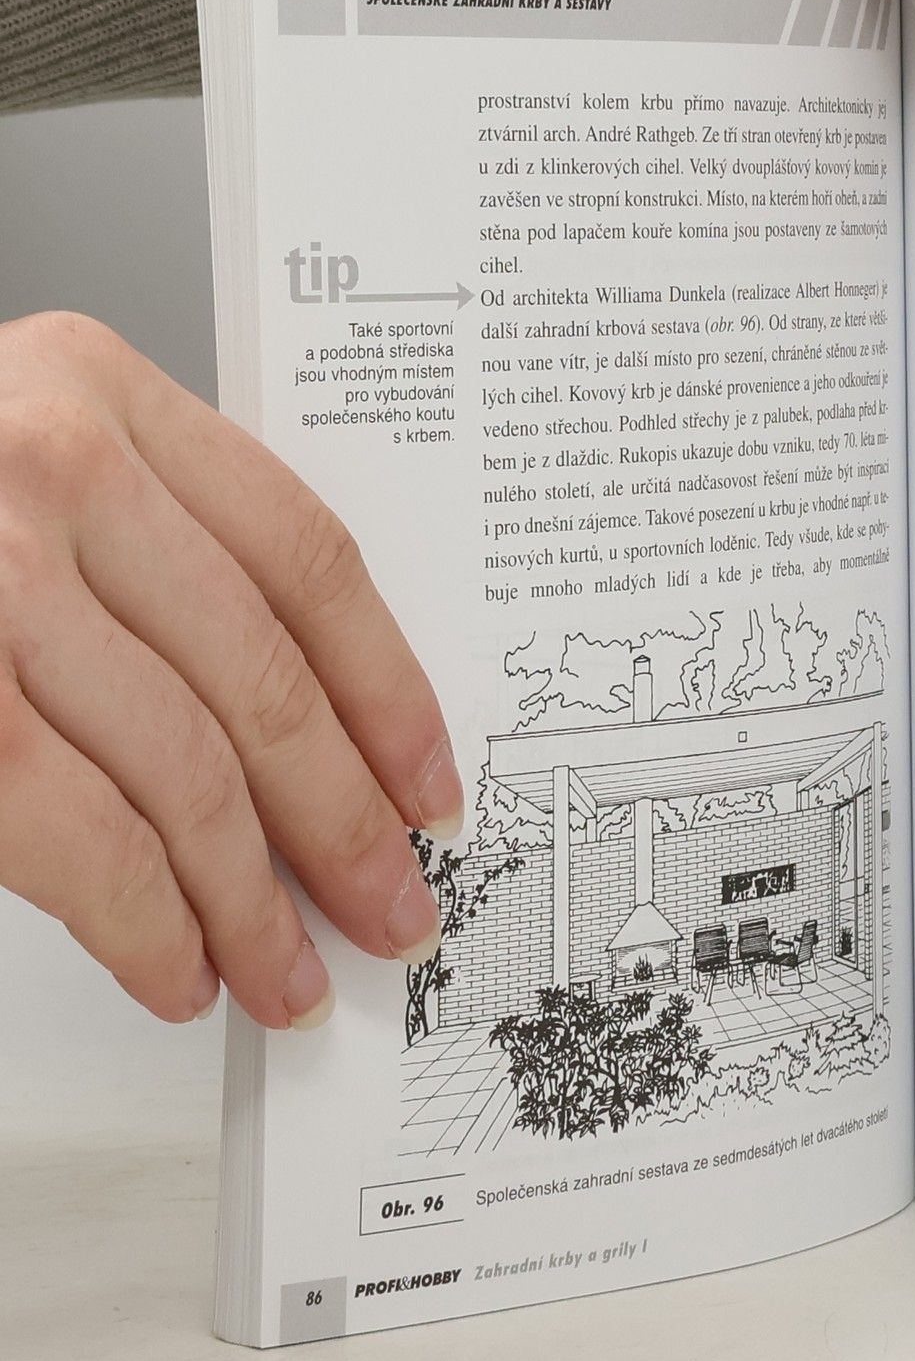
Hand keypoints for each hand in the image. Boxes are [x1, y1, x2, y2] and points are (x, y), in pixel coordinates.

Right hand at [0, 313, 457, 1027]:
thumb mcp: (24, 456)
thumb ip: (150, 547)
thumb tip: (309, 737)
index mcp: (100, 388)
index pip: (308, 560)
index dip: (390, 692)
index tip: (428, 785)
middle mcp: (45, 462)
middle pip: (261, 679)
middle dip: (342, 825)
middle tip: (389, 909)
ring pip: (177, 768)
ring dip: (248, 900)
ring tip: (287, 972)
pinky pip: (67, 828)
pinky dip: (139, 918)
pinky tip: (176, 966)